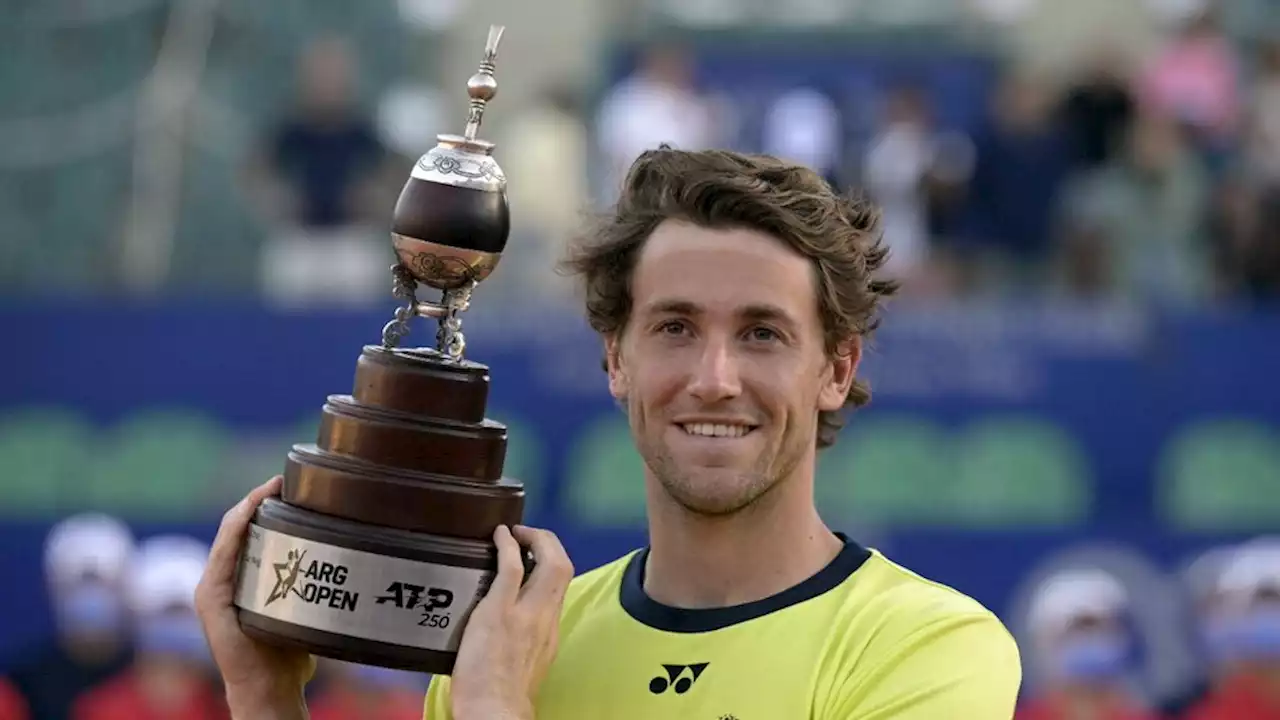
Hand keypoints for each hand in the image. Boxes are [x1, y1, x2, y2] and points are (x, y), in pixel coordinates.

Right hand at [195, 476, 313, 718]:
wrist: (270, 689)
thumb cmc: (289, 654)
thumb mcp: (303, 609)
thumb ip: (313, 586)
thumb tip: (354, 563)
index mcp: (240, 579)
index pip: (247, 530)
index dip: (264, 503)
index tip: (290, 483)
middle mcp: (221, 579)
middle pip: (238, 526)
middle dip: (259, 498)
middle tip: (286, 478)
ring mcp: (211, 588)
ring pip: (229, 533)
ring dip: (248, 505)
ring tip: (272, 486)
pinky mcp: (209, 599)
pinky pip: (223, 553)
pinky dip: (236, 527)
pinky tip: (251, 509)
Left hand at [450, 525, 574, 719]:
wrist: (495, 711)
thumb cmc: (503, 698)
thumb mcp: (526, 665)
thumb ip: (526, 642)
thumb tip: (513, 630)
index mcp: (550, 632)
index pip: (561, 588)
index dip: (552, 564)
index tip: (536, 557)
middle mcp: (546, 618)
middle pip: (563, 567)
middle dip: (549, 542)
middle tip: (530, 535)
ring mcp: (525, 612)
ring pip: (548, 563)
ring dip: (534, 539)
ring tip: (517, 532)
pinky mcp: (500, 610)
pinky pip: (511, 567)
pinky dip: (507, 545)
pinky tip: (500, 535)